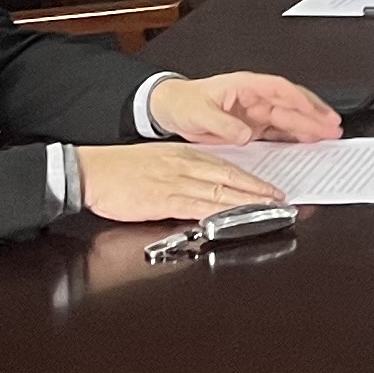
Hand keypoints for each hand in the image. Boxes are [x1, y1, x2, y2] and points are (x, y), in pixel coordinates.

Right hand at [76, 139, 281, 221]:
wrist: (92, 171)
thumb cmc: (122, 170)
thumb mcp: (160, 163)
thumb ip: (185, 172)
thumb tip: (207, 186)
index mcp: (186, 156)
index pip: (228, 167)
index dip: (252, 179)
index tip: (270, 188)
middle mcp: (185, 166)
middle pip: (230, 178)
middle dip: (258, 190)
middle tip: (281, 198)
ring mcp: (175, 182)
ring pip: (219, 191)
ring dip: (246, 201)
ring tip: (267, 208)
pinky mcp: (162, 199)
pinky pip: (195, 205)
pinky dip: (216, 211)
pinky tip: (231, 216)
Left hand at [147, 70, 341, 145]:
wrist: (169, 109)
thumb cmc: (183, 103)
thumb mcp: (200, 114)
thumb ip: (224, 124)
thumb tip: (246, 133)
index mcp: (245, 87)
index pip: (280, 90)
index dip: (301, 101)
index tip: (316, 113)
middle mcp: (254, 98)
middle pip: (291, 105)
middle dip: (314, 115)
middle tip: (333, 127)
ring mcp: (255, 112)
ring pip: (289, 117)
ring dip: (309, 125)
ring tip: (329, 133)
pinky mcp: (252, 126)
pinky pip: (278, 130)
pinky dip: (294, 136)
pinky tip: (307, 141)